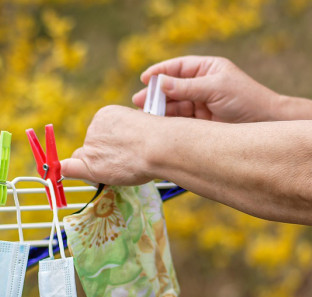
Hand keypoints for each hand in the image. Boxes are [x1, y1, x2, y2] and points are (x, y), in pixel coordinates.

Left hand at [60, 105, 156, 185]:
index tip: (122, 150)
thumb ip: (124, 134)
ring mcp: (90, 145)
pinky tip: (62, 173)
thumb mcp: (140, 125)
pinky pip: (69, 167)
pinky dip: (66, 170)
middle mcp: (94, 127)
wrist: (160, 146)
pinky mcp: (89, 162)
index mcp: (106, 114)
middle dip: (101, 156)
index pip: (99, 134)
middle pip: (91, 147)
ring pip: (86, 159)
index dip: (108, 145)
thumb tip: (122, 144)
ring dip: (97, 166)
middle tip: (124, 162)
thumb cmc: (159, 138)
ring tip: (123, 167)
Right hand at [132, 56, 278, 122]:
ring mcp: (199, 104)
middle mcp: (200, 85)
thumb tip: (160, 83)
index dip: (160, 72)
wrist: (264, 123)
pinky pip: (178, 120)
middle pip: (171, 88)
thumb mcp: (215, 88)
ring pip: (172, 105)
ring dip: (158, 110)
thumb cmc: (246, 100)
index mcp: (207, 69)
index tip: (144, 78)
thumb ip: (186, 87)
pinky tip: (156, 125)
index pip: (178, 67)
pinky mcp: (198, 122)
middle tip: (138, 100)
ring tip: (144, 115)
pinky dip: (166, 122)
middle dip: (154, 94)